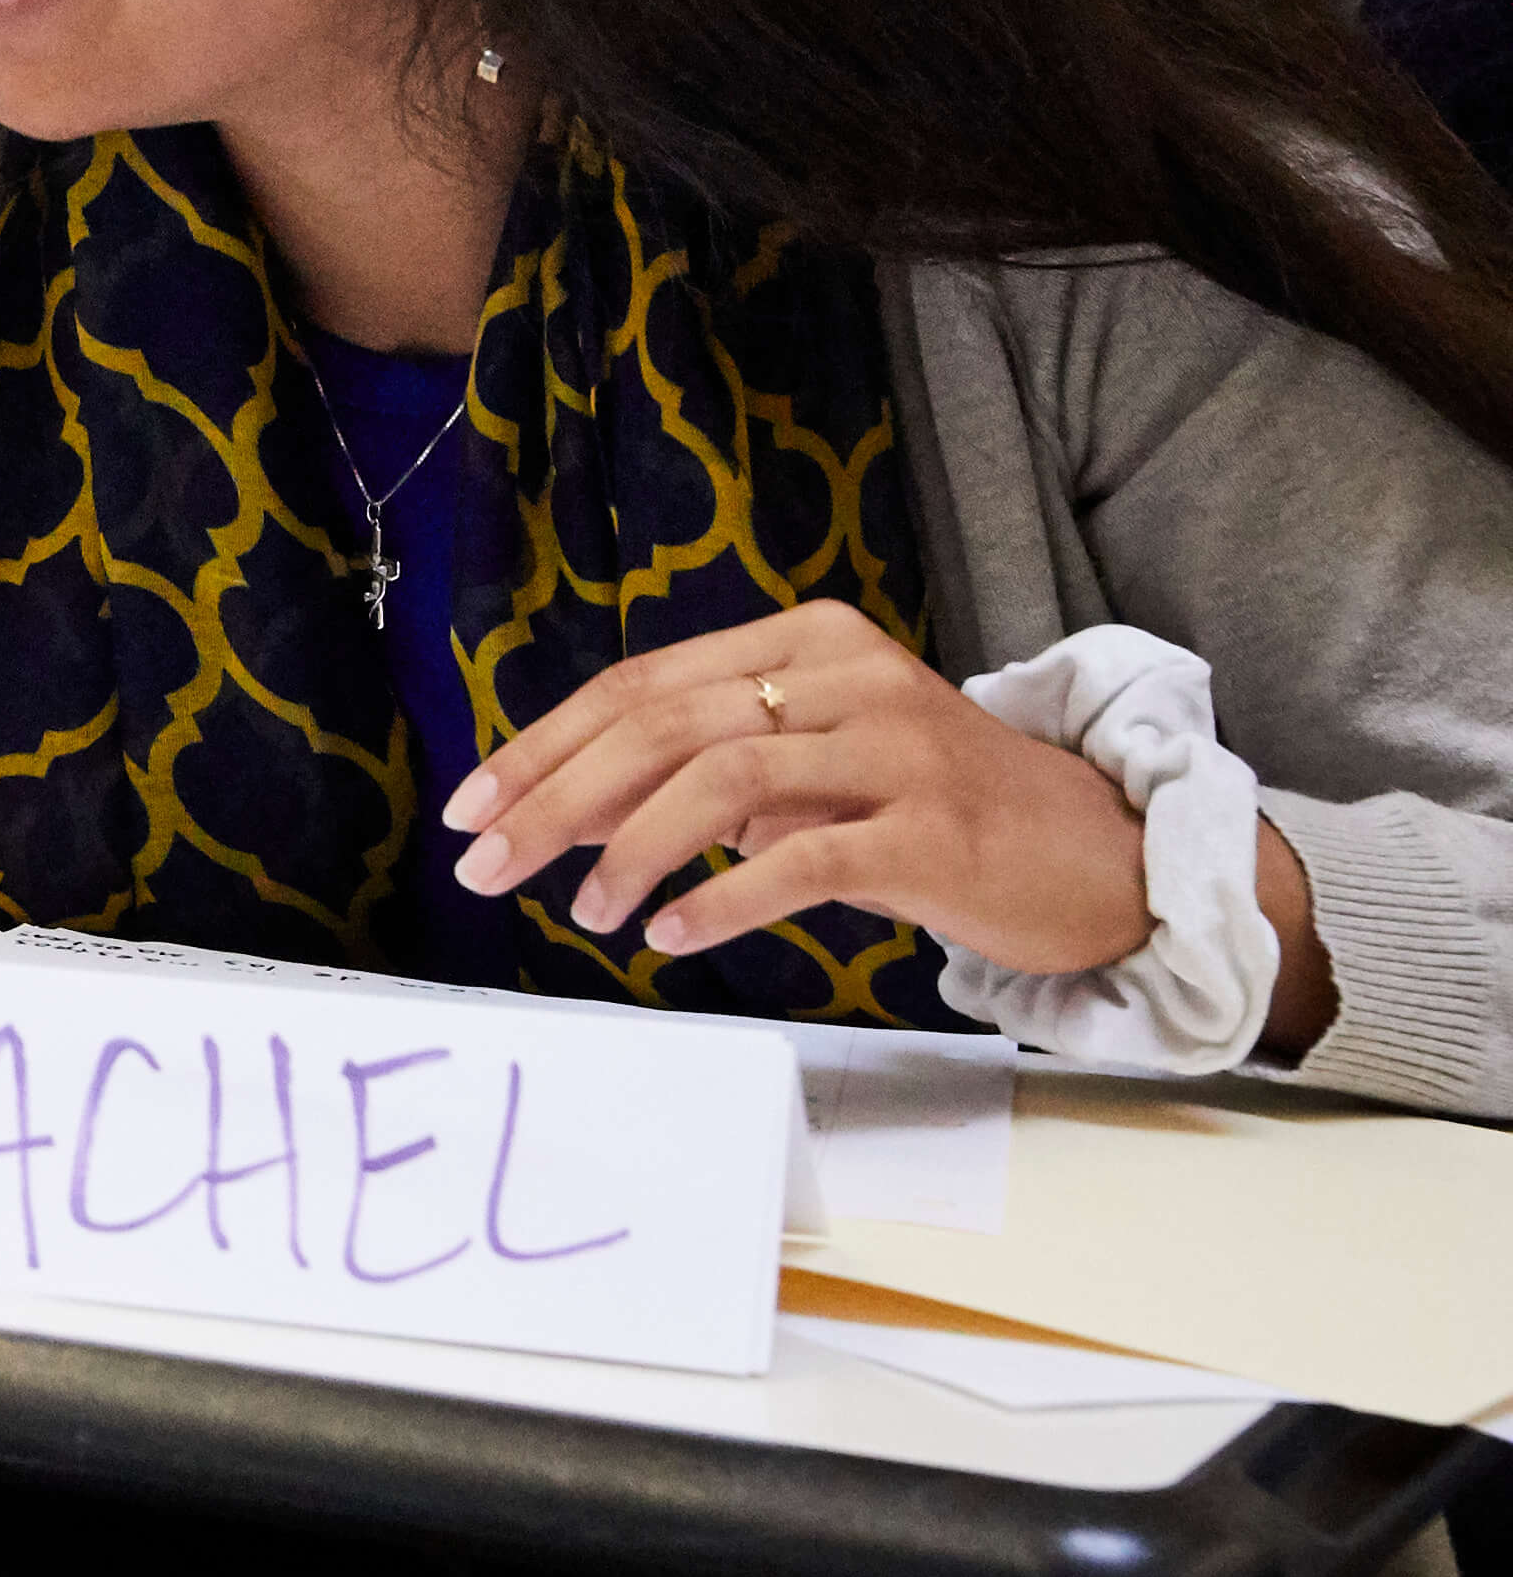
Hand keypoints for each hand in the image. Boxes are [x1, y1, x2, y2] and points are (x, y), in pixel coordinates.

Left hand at [443, 604, 1320, 1043]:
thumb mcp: (810, 773)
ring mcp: (899, 749)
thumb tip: (559, 812)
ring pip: (722, 780)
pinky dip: (723, 896)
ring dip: (630, 849)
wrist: (1105, 857)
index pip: (642, 685)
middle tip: (487, 865)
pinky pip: (803, 858)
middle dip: (555, 796)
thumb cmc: (938, 814)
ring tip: (586, 912)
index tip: (471, 807)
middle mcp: (849, 677)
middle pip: (663, 725)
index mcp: (807, 644)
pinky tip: (671, 932)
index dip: (544, 745)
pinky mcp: (937, 832)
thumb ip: (700, 778)